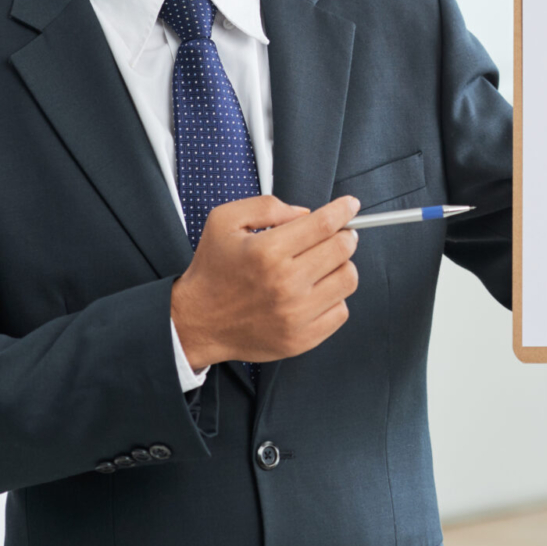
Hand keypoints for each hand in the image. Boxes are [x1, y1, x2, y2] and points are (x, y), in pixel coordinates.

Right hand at [169, 194, 360, 368]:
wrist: (197, 322)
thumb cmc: (212, 271)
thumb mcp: (224, 221)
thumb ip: (266, 207)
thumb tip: (305, 213)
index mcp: (267, 251)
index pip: (324, 224)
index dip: (343, 210)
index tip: (349, 206)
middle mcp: (285, 283)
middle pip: (342, 249)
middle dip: (344, 236)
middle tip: (336, 235)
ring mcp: (295, 314)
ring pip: (348, 279)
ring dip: (342, 266)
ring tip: (323, 265)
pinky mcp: (301, 339)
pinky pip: (341, 311)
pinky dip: (334, 298)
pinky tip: (315, 292)